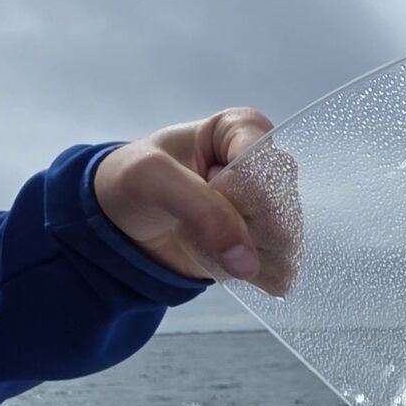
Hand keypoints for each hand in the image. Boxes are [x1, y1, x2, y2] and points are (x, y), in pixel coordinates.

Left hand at [93, 108, 301, 295]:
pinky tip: (220, 260)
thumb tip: (248, 261)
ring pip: (285, 243)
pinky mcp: (265, 248)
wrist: (120, 222)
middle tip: (198, 220)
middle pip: (282, 208)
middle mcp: (265, 169)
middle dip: (240, 226)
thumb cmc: (132, 181)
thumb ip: (201, 208)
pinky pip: (280, 270)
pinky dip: (248, 275)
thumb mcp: (152, 178)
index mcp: (243, 130)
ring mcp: (269, 211)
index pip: (267, 165)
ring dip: (243, 254)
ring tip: (204, 239)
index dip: (237, 189)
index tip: (205, 188)